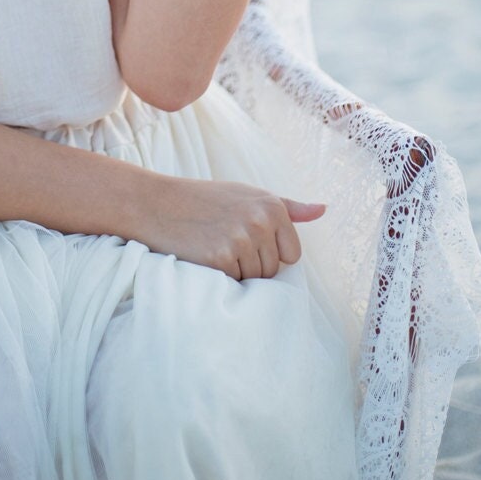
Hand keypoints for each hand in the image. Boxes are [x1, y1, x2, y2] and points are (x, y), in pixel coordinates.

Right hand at [138, 175, 324, 282]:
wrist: (157, 203)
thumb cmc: (205, 200)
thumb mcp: (247, 195)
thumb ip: (287, 207)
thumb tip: (323, 209)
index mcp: (272, 205)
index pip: (292, 255)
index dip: (268, 252)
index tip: (245, 237)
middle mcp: (261, 221)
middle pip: (273, 270)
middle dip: (251, 262)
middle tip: (223, 239)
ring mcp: (241, 240)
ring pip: (255, 280)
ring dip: (236, 271)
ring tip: (212, 246)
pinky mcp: (221, 259)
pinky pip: (235, 284)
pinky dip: (219, 277)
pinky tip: (203, 255)